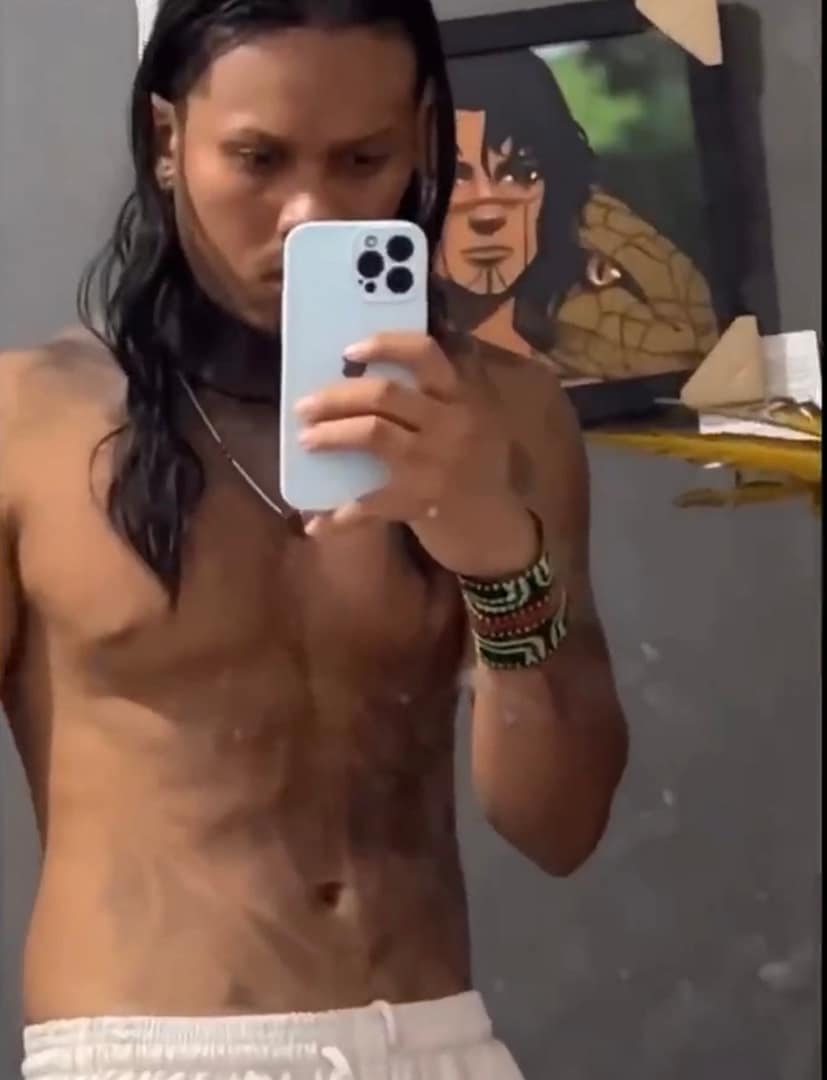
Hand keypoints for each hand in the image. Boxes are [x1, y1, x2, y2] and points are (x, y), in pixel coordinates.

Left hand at [294, 332, 537, 577]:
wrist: (496, 528)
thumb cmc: (477, 468)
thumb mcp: (476, 420)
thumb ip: (445, 392)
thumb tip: (383, 364)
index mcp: (462, 398)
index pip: (425, 354)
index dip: (384, 346)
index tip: (349, 350)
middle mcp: (451, 424)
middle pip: (384, 395)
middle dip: (336, 397)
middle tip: (305, 406)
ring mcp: (435, 463)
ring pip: (372, 433)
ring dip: (330, 435)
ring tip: (306, 440)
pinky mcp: (421, 502)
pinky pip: (370, 503)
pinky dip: (340, 515)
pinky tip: (318, 521)